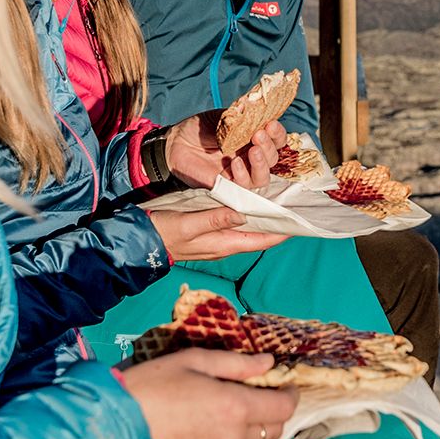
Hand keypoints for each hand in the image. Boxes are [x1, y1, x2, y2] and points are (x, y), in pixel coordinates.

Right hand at [119, 348, 299, 438]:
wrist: (114, 430)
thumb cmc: (151, 387)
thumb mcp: (193, 362)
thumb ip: (236, 364)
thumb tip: (268, 362)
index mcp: (236, 408)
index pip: (284, 409)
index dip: (289, 395)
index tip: (283, 384)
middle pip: (273, 431)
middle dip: (271, 413)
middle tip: (254, 396)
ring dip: (248, 430)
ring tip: (223, 412)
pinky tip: (203, 430)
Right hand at [148, 206, 287, 261]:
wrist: (140, 240)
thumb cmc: (163, 233)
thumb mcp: (188, 224)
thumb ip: (215, 218)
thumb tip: (244, 212)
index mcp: (225, 244)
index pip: (262, 239)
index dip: (282, 230)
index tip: (299, 219)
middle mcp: (226, 243)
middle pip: (259, 232)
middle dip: (275, 219)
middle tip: (292, 199)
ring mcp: (218, 238)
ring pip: (248, 225)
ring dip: (261, 212)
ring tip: (277, 194)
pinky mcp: (209, 229)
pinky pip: (234, 220)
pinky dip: (245, 209)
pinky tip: (249, 196)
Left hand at [166, 112, 289, 189]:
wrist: (177, 142)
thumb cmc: (200, 128)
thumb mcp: (224, 118)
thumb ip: (243, 119)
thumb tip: (260, 114)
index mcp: (253, 140)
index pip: (276, 141)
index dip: (277, 134)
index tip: (270, 124)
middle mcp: (250, 158)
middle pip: (273, 159)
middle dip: (269, 146)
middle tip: (258, 134)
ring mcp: (240, 174)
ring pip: (263, 177)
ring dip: (262, 163)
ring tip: (252, 150)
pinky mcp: (228, 187)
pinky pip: (244, 188)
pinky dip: (243, 175)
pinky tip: (235, 162)